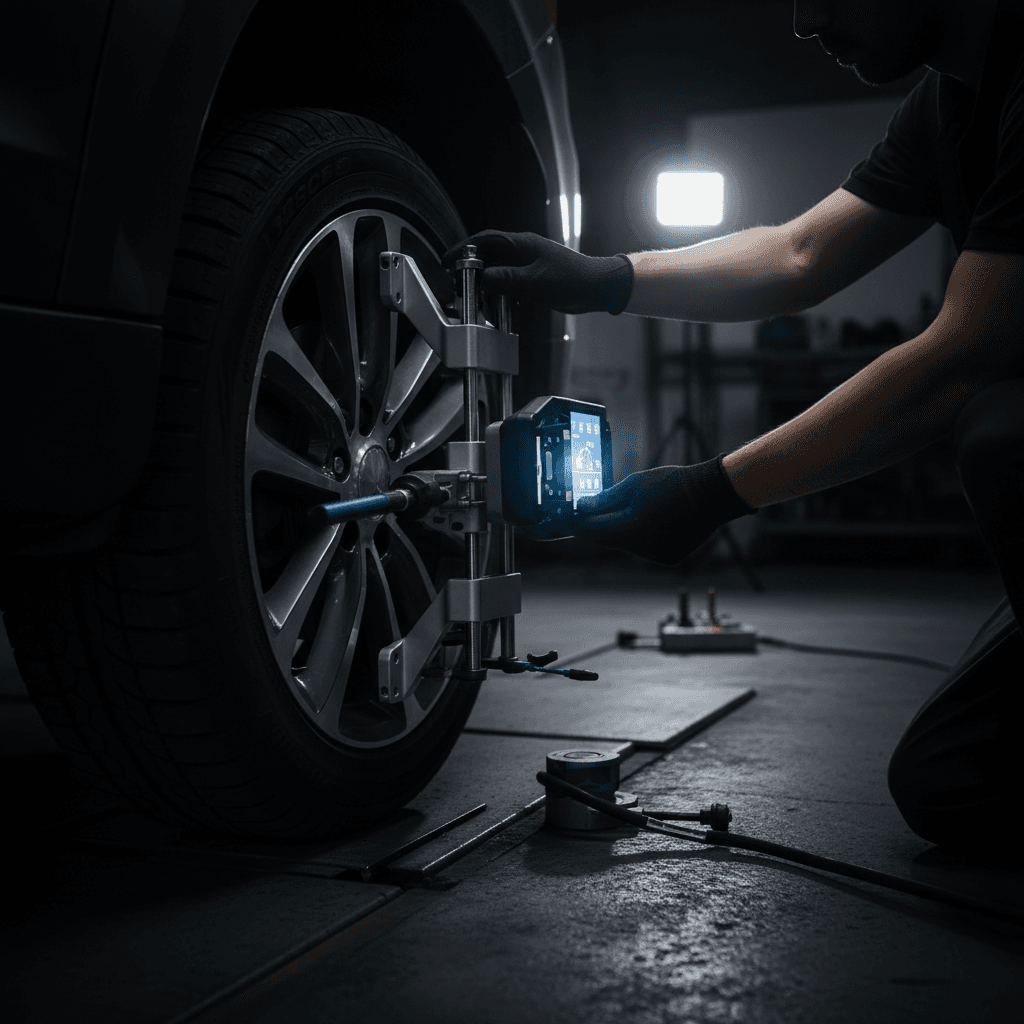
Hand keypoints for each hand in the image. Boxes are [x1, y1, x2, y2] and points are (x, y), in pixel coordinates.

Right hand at [442, 230, 633, 313]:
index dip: (462, 249)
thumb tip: (482, 278)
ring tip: (476, 301)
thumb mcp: (537, 281)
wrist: (597, 288)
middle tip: (458, 286)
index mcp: (521, 244)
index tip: (447, 261)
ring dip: (485, 286)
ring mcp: (526, 265)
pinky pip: (508, 284)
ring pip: (496, 272)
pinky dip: (499, 295)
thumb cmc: (573, 279)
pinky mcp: (531, 280)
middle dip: (470, 270)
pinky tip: (495, 308)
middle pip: (487, 257)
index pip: (484, 240)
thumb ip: (508, 279)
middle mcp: (521, 252)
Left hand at [573, 457, 755, 564]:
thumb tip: (581, 505)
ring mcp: (655, 556)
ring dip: (620, 533)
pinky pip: (644, 550)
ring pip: (627, 546)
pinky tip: (646, 523)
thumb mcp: (634, 485)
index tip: (566, 519)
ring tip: (623, 514)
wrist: (710, 494)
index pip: (592, 531)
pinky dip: (640, 539)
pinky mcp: (668, 558)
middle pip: (608, 540)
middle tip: (588, 515)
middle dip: (597, 528)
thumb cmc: (672, 484)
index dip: (577, 524)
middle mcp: (641, 548)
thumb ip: (605, 499)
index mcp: (630, 530)